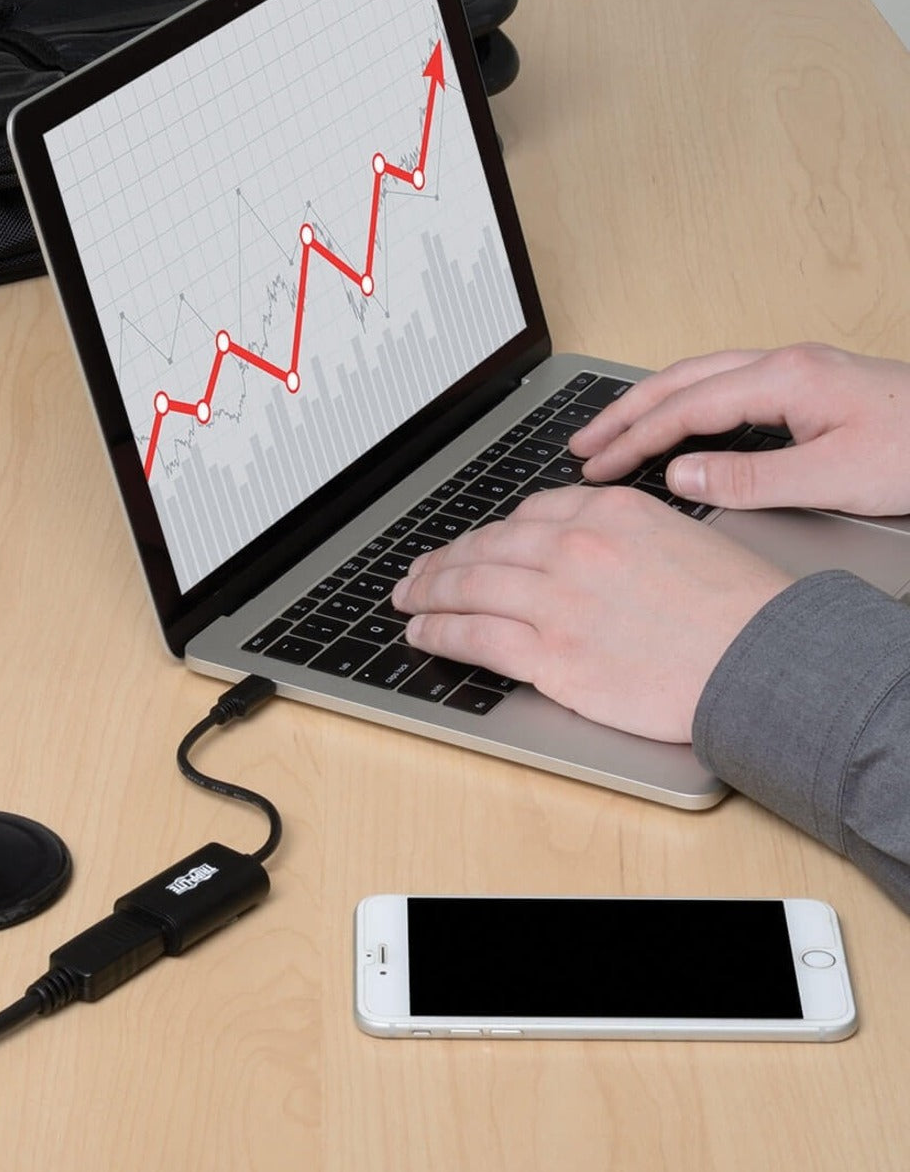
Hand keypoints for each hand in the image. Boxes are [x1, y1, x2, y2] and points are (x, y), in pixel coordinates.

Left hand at [391, 486, 790, 742]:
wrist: (763, 658)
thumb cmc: (737, 608)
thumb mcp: (679, 538)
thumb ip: (619, 534)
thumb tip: (576, 543)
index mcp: (606, 512)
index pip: (525, 516)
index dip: (487, 536)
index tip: (471, 547)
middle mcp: (573, 547)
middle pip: (485, 549)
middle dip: (442, 563)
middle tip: (417, 573)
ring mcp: (557, 600)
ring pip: (469, 589)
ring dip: (428, 594)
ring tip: (407, 600)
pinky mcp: (551, 653)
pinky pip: (475, 637)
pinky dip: (439, 633)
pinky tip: (422, 633)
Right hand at [571, 344, 909, 515]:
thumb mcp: (835, 477)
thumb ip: (750, 476)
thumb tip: (681, 475)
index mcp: (786, 379)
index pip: (685, 408)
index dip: (634, 439)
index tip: (597, 468)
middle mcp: (786, 364)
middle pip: (681, 380)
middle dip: (624, 413)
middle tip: (581, 446)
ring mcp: (798, 370)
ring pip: (700, 378)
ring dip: (650, 406)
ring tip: (611, 434)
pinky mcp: (810, 385)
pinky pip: (724, 386)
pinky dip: (683, 406)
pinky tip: (674, 427)